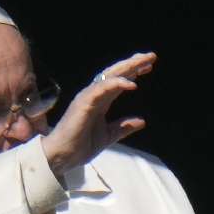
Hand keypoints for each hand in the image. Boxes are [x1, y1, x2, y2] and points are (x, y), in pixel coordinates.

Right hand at [41, 51, 156, 176]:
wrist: (62, 157)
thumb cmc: (79, 146)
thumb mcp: (108, 136)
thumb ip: (123, 127)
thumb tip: (142, 121)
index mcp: (99, 101)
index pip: (118, 81)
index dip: (133, 72)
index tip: (149, 67)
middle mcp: (93, 95)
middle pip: (115, 73)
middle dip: (133, 63)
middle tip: (151, 56)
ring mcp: (87, 97)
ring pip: (109, 76)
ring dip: (128, 67)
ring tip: (144, 62)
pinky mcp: (83, 103)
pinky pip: (101, 89)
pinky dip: (116, 84)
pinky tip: (131, 84)